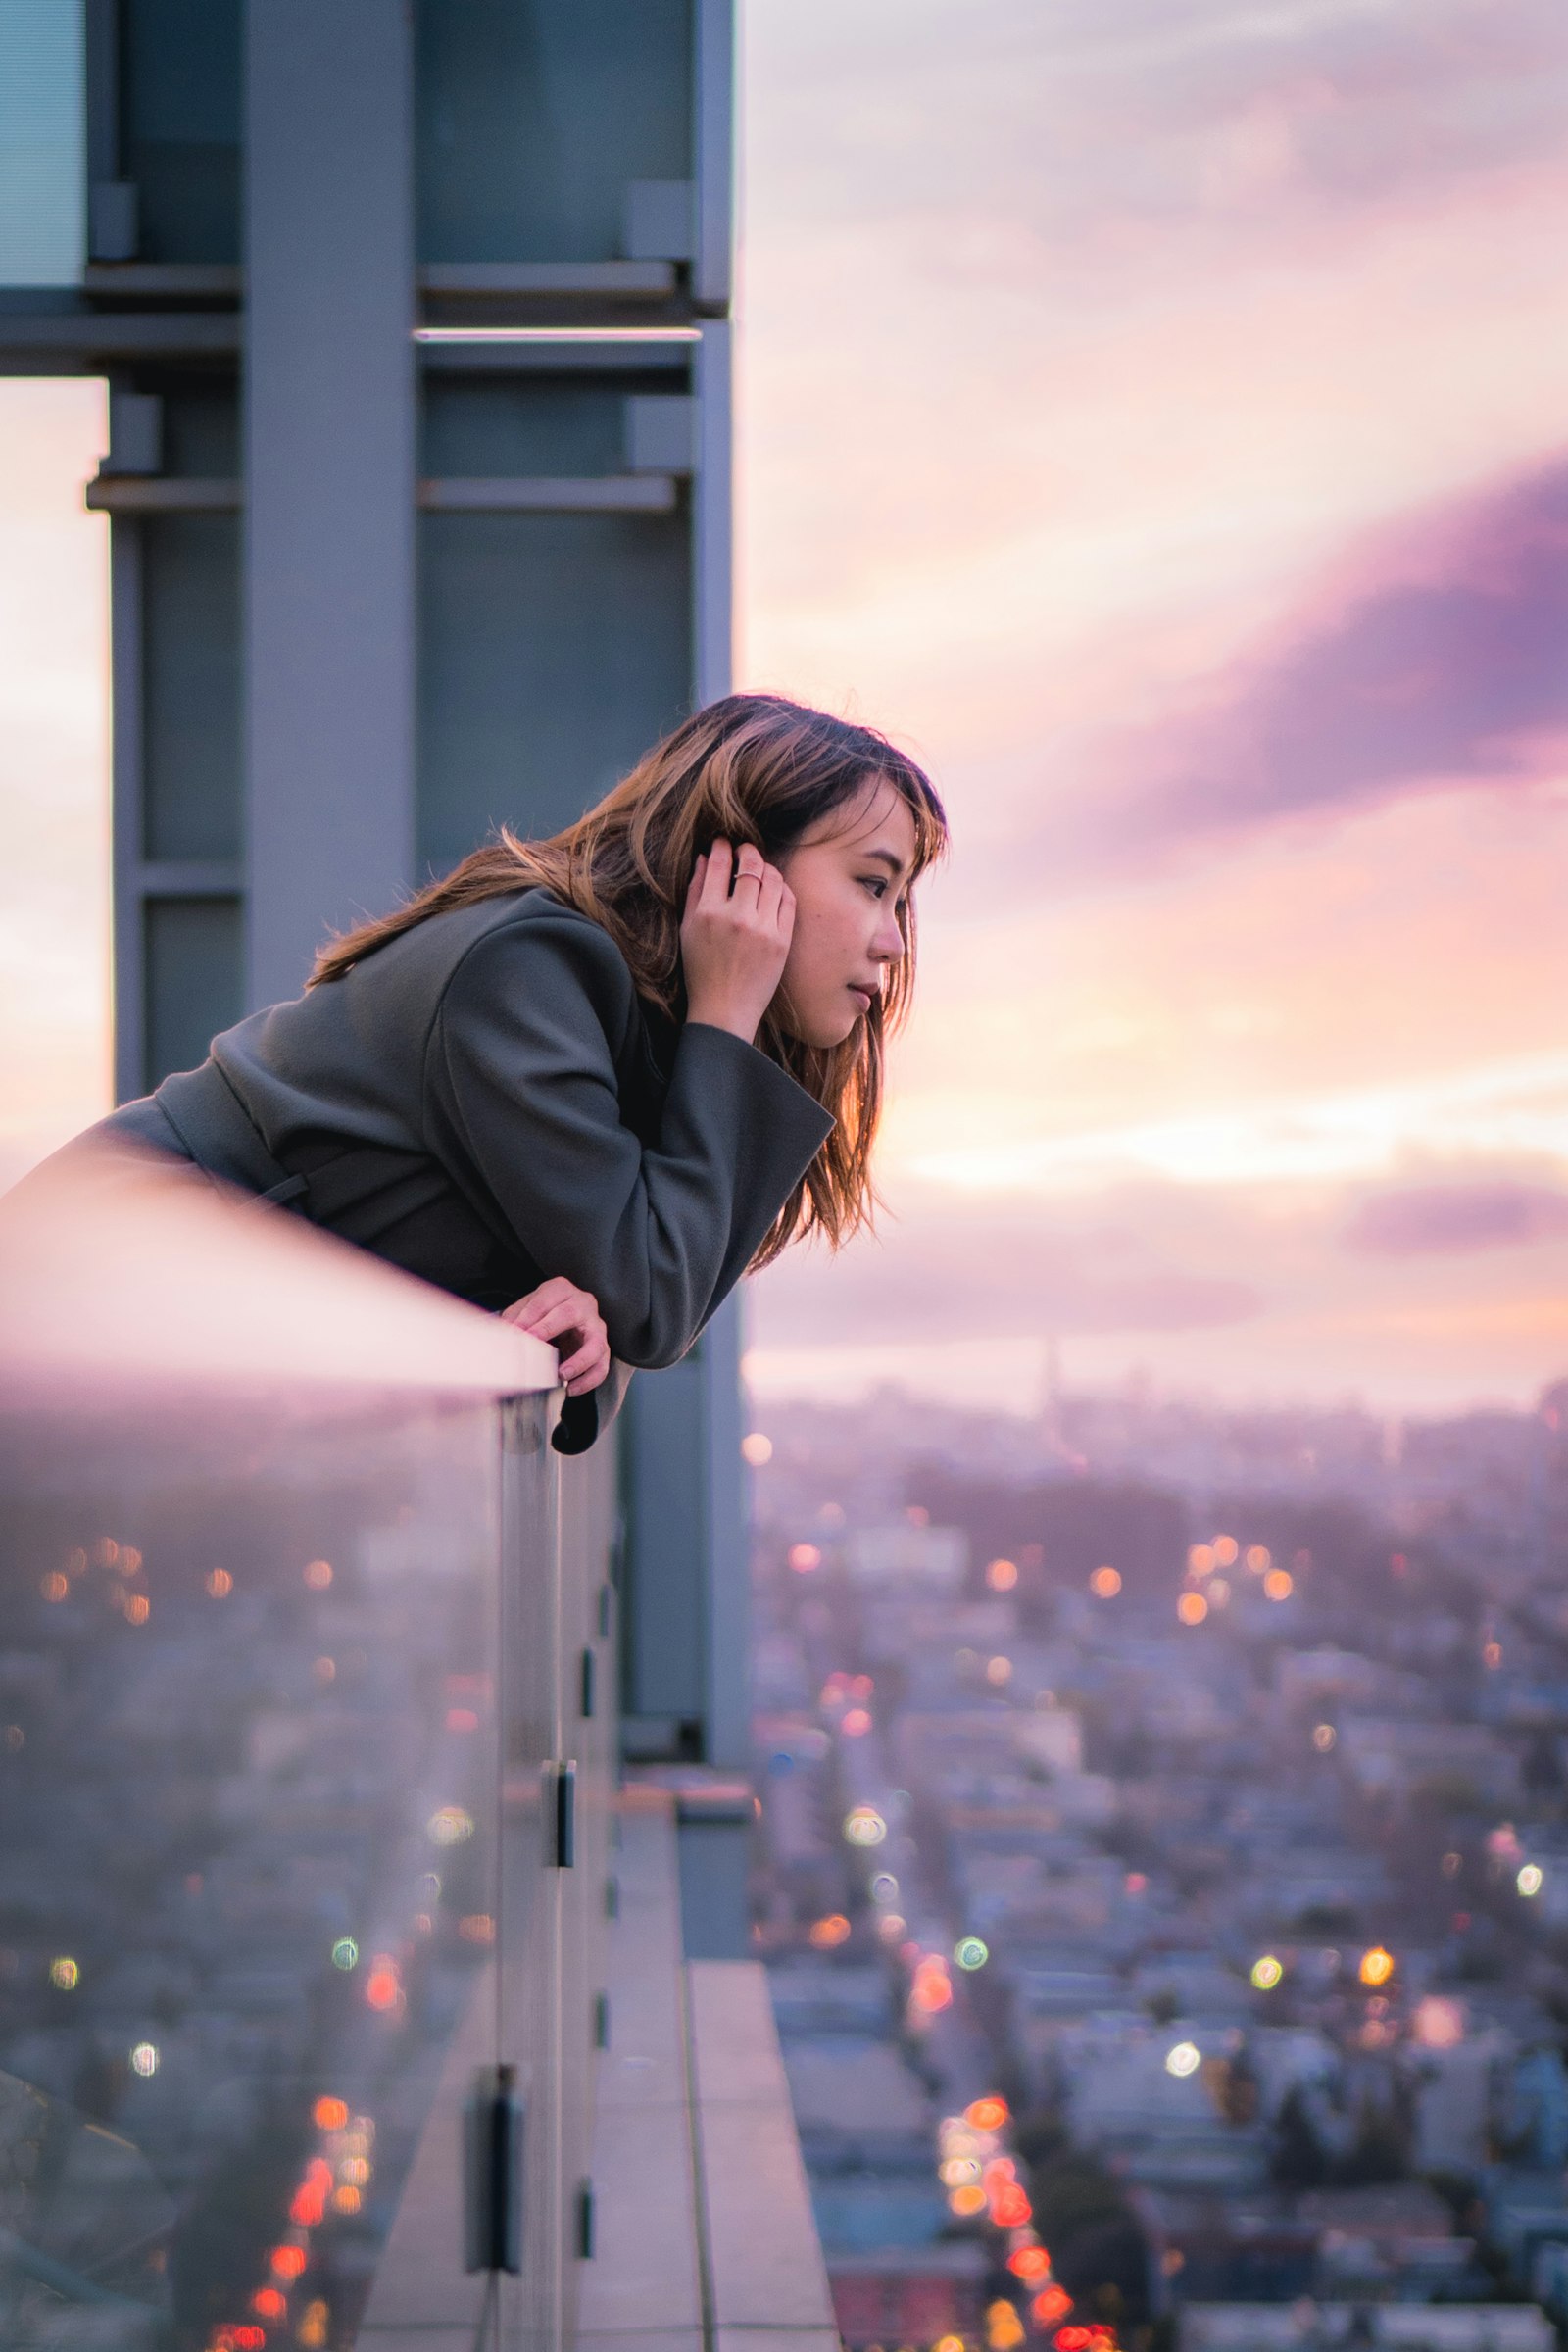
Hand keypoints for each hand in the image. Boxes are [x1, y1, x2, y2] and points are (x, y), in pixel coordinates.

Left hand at [501, 1277, 610, 1395]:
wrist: (567, 1319)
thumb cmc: (546, 1314)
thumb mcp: (528, 1309)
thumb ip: (516, 1317)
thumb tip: (504, 1332)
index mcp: (562, 1290)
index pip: (544, 1302)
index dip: (528, 1317)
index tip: (516, 1332)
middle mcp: (583, 1304)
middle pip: (569, 1314)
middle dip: (548, 1330)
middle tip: (532, 1345)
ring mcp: (596, 1326)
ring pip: (595, 1343)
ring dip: (578, 1361)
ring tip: (562, 1374)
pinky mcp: (603, 1347)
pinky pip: (602, 1365)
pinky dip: (588, 1380)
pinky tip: (572, 1388)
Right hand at [681, 838, 795, 1042]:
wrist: (725, 1010)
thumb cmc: (701, 970)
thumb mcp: (688, 929)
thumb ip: (695, 890)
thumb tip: (705, 857)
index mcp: (708, 913)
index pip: (719, 864)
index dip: (722, 846)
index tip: (723, 843)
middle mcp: (737, 917)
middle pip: (751, 865)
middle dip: (747, 851)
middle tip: (744, 851)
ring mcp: (763, 929)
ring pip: (773, 878)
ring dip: (766, 867)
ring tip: (759, 869)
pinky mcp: (782, 940)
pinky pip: (788, 900)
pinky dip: (781, 888)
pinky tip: (773, 889)